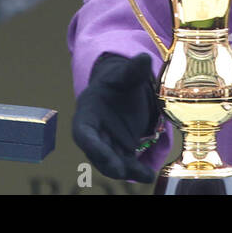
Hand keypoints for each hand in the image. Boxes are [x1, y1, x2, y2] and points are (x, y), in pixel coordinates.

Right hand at [73, 52, 161, 182]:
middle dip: (107, 162)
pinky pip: (125, 164)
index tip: (98, 152)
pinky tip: (148, 174)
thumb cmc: (120, 82)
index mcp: (88, 113)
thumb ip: (133, 69)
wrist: (126, 92)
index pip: (83, 132)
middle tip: (122, 170)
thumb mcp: (126, 74)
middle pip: (96, 152)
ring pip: (112, 163)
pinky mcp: (120, 152)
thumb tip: (144, 57)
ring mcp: (107, 145)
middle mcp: (94, 133)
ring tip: (145, 174)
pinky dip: (135, 171)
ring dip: (125, 170)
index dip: (90, 144)